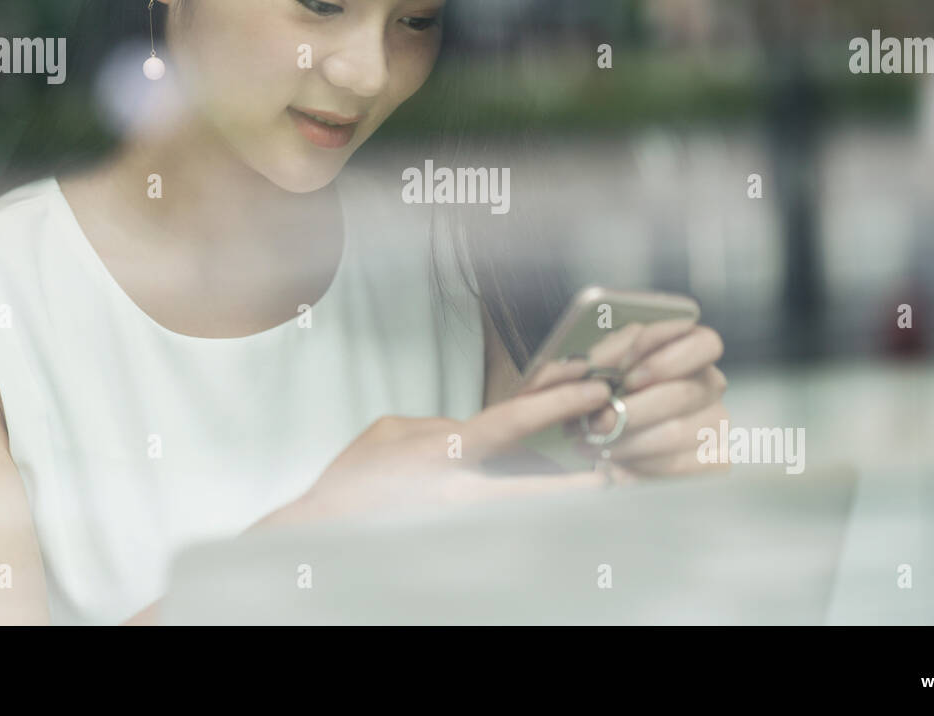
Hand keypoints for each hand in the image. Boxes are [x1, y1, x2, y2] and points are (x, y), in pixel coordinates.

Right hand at [253, 366, 617, 528]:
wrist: (321, 531)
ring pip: (522, 512)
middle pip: (535, 484)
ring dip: (554, 504)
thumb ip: (442, 427)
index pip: (512, 420)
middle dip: (576, 480)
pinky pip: (499, 530)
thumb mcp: (392, 431)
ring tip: (589, 494)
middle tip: (611, 474)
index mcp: (444, 450)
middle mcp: (459, 490)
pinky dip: (522, 520)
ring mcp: (459, 523)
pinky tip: (544, 518)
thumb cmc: (354, 479)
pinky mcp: (454, 544)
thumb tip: (476, 432)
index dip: (557, 402)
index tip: (592, 390)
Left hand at [578, 319, 729, 478]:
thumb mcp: (607, 360)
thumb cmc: (611, 387)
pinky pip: (677, 464)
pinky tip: (616, 462)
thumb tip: (597, 369)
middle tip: (596, 421)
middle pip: (682, 395)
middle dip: (630, 411)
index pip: (705, 345)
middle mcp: (712, 383)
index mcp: (695, 348)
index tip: (627, 378)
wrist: (608, 433)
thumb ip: (606, 356)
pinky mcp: (715, 459)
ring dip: (626, 441)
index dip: (665, 362)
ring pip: (675, 433)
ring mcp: (718, 422)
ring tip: (593, 443)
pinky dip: (639, 464)